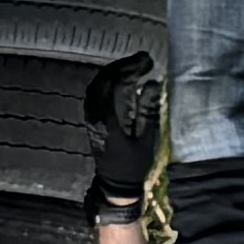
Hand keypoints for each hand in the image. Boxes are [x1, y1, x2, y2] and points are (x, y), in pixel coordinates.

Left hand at [81, 53, 158, 216]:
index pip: (113, 84)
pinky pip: (95, 94)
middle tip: (144, 59)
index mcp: (107, 120)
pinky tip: (123, 79)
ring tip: (135, 65)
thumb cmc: (134, 165)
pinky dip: (108, 82)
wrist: (116, 184)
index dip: (129, 68)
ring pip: (97, 85)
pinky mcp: (92, 119)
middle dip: (123, 66)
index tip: (147, 61)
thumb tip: (153, 84)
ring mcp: (90, 117)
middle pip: (103, 81)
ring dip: (115, 72)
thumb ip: (149, 111)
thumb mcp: (146, 139)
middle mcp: (94, 115)